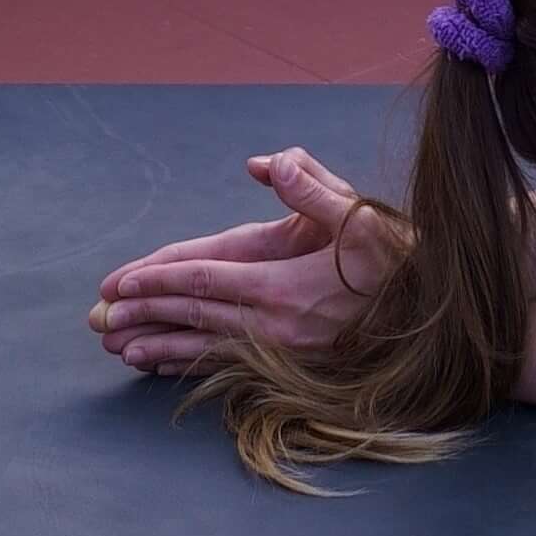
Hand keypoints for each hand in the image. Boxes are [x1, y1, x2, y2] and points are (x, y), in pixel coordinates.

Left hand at [86, 147, 400, 376]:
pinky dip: (192, 368)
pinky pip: (228, 370)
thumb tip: (263, 162)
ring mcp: (282, 357)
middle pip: (193, 320)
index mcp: (283, 287)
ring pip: (205, 351)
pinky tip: (171, 369)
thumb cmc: (399, 262)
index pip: (203, 282)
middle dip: (143, 317)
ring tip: (120, 350)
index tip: (118, 283)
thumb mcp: (361, 216)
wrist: (437, 321)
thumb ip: (310, 187)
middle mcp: (275, 328)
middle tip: (99, 320)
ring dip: (159, 349)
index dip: (158, 281)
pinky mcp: (292, 372)